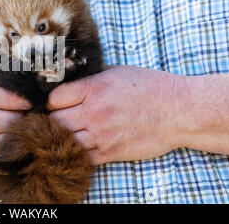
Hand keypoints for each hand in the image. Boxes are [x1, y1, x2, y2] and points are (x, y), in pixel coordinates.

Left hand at [47, 65, 185, 164]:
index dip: (50, 101)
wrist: (178, 111)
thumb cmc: (149, 87)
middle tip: (56, 119)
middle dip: (51, 121)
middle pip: (54, 122)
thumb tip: (67, 79)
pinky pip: (82, 157)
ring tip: (66, 132)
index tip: (54, 103)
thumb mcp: (116, 71)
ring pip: (64, 141)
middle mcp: (95, 112)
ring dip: (62, 138)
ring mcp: (102, 135)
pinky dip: (77, 152)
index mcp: (94, 89)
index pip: (53, 98)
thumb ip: (89, 77)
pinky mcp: (111, 152)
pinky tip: (81, 145)